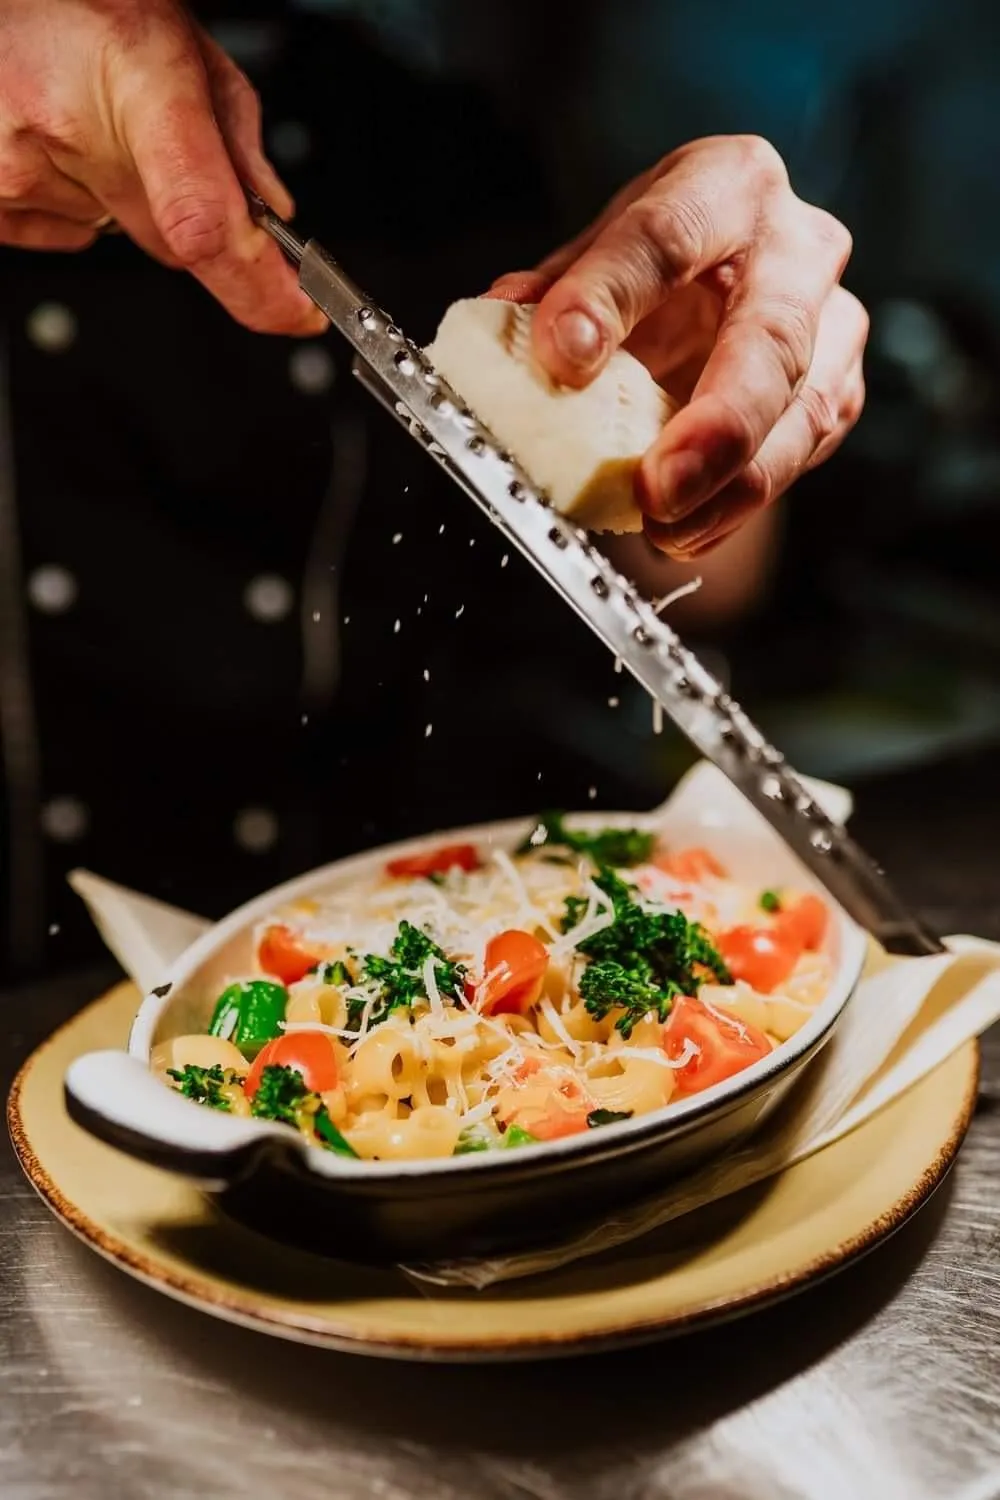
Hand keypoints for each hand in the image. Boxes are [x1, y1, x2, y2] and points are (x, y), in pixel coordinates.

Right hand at [0, 0, 323, 334]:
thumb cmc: (88, 2)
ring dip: (119, 192)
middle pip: (173, 242)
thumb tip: (269, 218)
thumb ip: (236, 135)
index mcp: (138, 80)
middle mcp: (66, 129)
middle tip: (160, 141)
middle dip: (187, 212)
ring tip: (93, 118)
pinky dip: (72, 199)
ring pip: (117, 235)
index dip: (258, 285)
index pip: (203, 221)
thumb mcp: (183, 42)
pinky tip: (58, 138)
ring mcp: (15, 167)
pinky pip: (64, 234)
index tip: (296, 310)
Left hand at [489, 136, 867, 557]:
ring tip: (667, 526)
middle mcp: (797, 247)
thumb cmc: (658, 259)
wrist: (729, 277)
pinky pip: (799, 455)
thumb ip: (554, 290)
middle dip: (718, 421)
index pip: (668, 236)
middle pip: (771, 339)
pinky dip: (738, 504)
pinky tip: (690, 531)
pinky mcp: (839, 391)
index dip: (611, 296)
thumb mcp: (599, 255)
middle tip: (658, 486)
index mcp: (726, 185)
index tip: (564, 355)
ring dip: (733, 484)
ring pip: (803, 412)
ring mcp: (832, 323)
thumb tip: (497, 322)